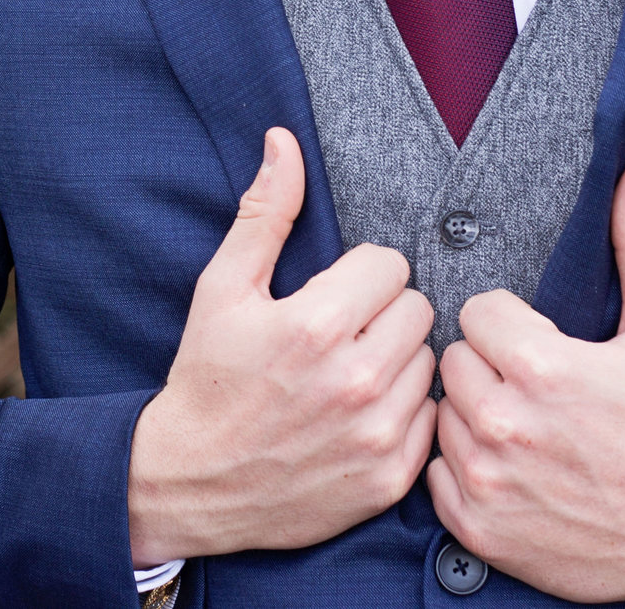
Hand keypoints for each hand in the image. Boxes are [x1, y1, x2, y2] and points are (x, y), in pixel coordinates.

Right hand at [128, 127, 436, 563]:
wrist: (192, 484)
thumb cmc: (207, 378)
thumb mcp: (222, 289)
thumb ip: (265, 213)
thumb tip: (284, 141)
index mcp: (315, 324)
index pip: (390, 264)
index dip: (361, 275)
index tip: (332, 297)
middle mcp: (354, 379)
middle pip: (419, 309)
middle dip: (383, 313)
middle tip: (344, 334)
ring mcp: (376, 433)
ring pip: (429, 362)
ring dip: (398, 362)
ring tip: (352, 373)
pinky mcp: (389, 477)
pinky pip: (432, 418)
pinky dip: (406, 413)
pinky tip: (363, 414)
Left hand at [428, 159, 624, 606]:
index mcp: (542, 365)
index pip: (477, 312)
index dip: (508, 324)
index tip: (537, 344)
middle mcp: (505, 422)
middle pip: (452, 361)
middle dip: (486, 367)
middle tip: (529, 387)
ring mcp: (487, 479)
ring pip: (441, 414)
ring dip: (472, 417)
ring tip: (520, 426)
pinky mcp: (478, 526)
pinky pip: (434, 474)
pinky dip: (462, 471)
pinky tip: (506, 467)